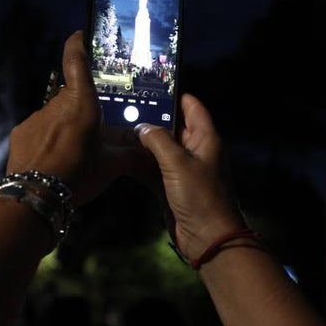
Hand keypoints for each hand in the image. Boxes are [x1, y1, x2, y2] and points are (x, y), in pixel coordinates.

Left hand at [5, 30, 130, 206]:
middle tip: (95, 130)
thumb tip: (150, 154)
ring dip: (66, 128)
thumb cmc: (78, 174)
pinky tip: (54, 162)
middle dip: (83, 109)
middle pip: (72, 96)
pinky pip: (39, 131)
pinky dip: (48, 141)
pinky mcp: (21, 133)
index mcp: (82, 103)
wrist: (34, 194)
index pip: (76, 61)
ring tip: (74, 154)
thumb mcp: (111, 167)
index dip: (78, 44)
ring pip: (56, 115)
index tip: (80, 35)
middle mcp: (57, 104)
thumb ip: (131, 156)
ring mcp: (36, 117)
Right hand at [134, 93, 246, 259]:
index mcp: (205, 139)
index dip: (174, 94)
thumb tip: (142, 127)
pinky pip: (152, 170)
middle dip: (150, 119)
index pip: (192, 107)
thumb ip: (158, 141)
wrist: (208, 239)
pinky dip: (138, 164)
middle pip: (171, 127)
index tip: (151, 86)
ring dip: (141, 143)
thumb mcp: (178, 164)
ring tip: (116, 129)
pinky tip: (120, 157)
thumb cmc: (201, 198)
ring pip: (158, 149)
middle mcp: (195, 151)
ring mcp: (182, 170)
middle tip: (124, 107)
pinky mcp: (171, 188)